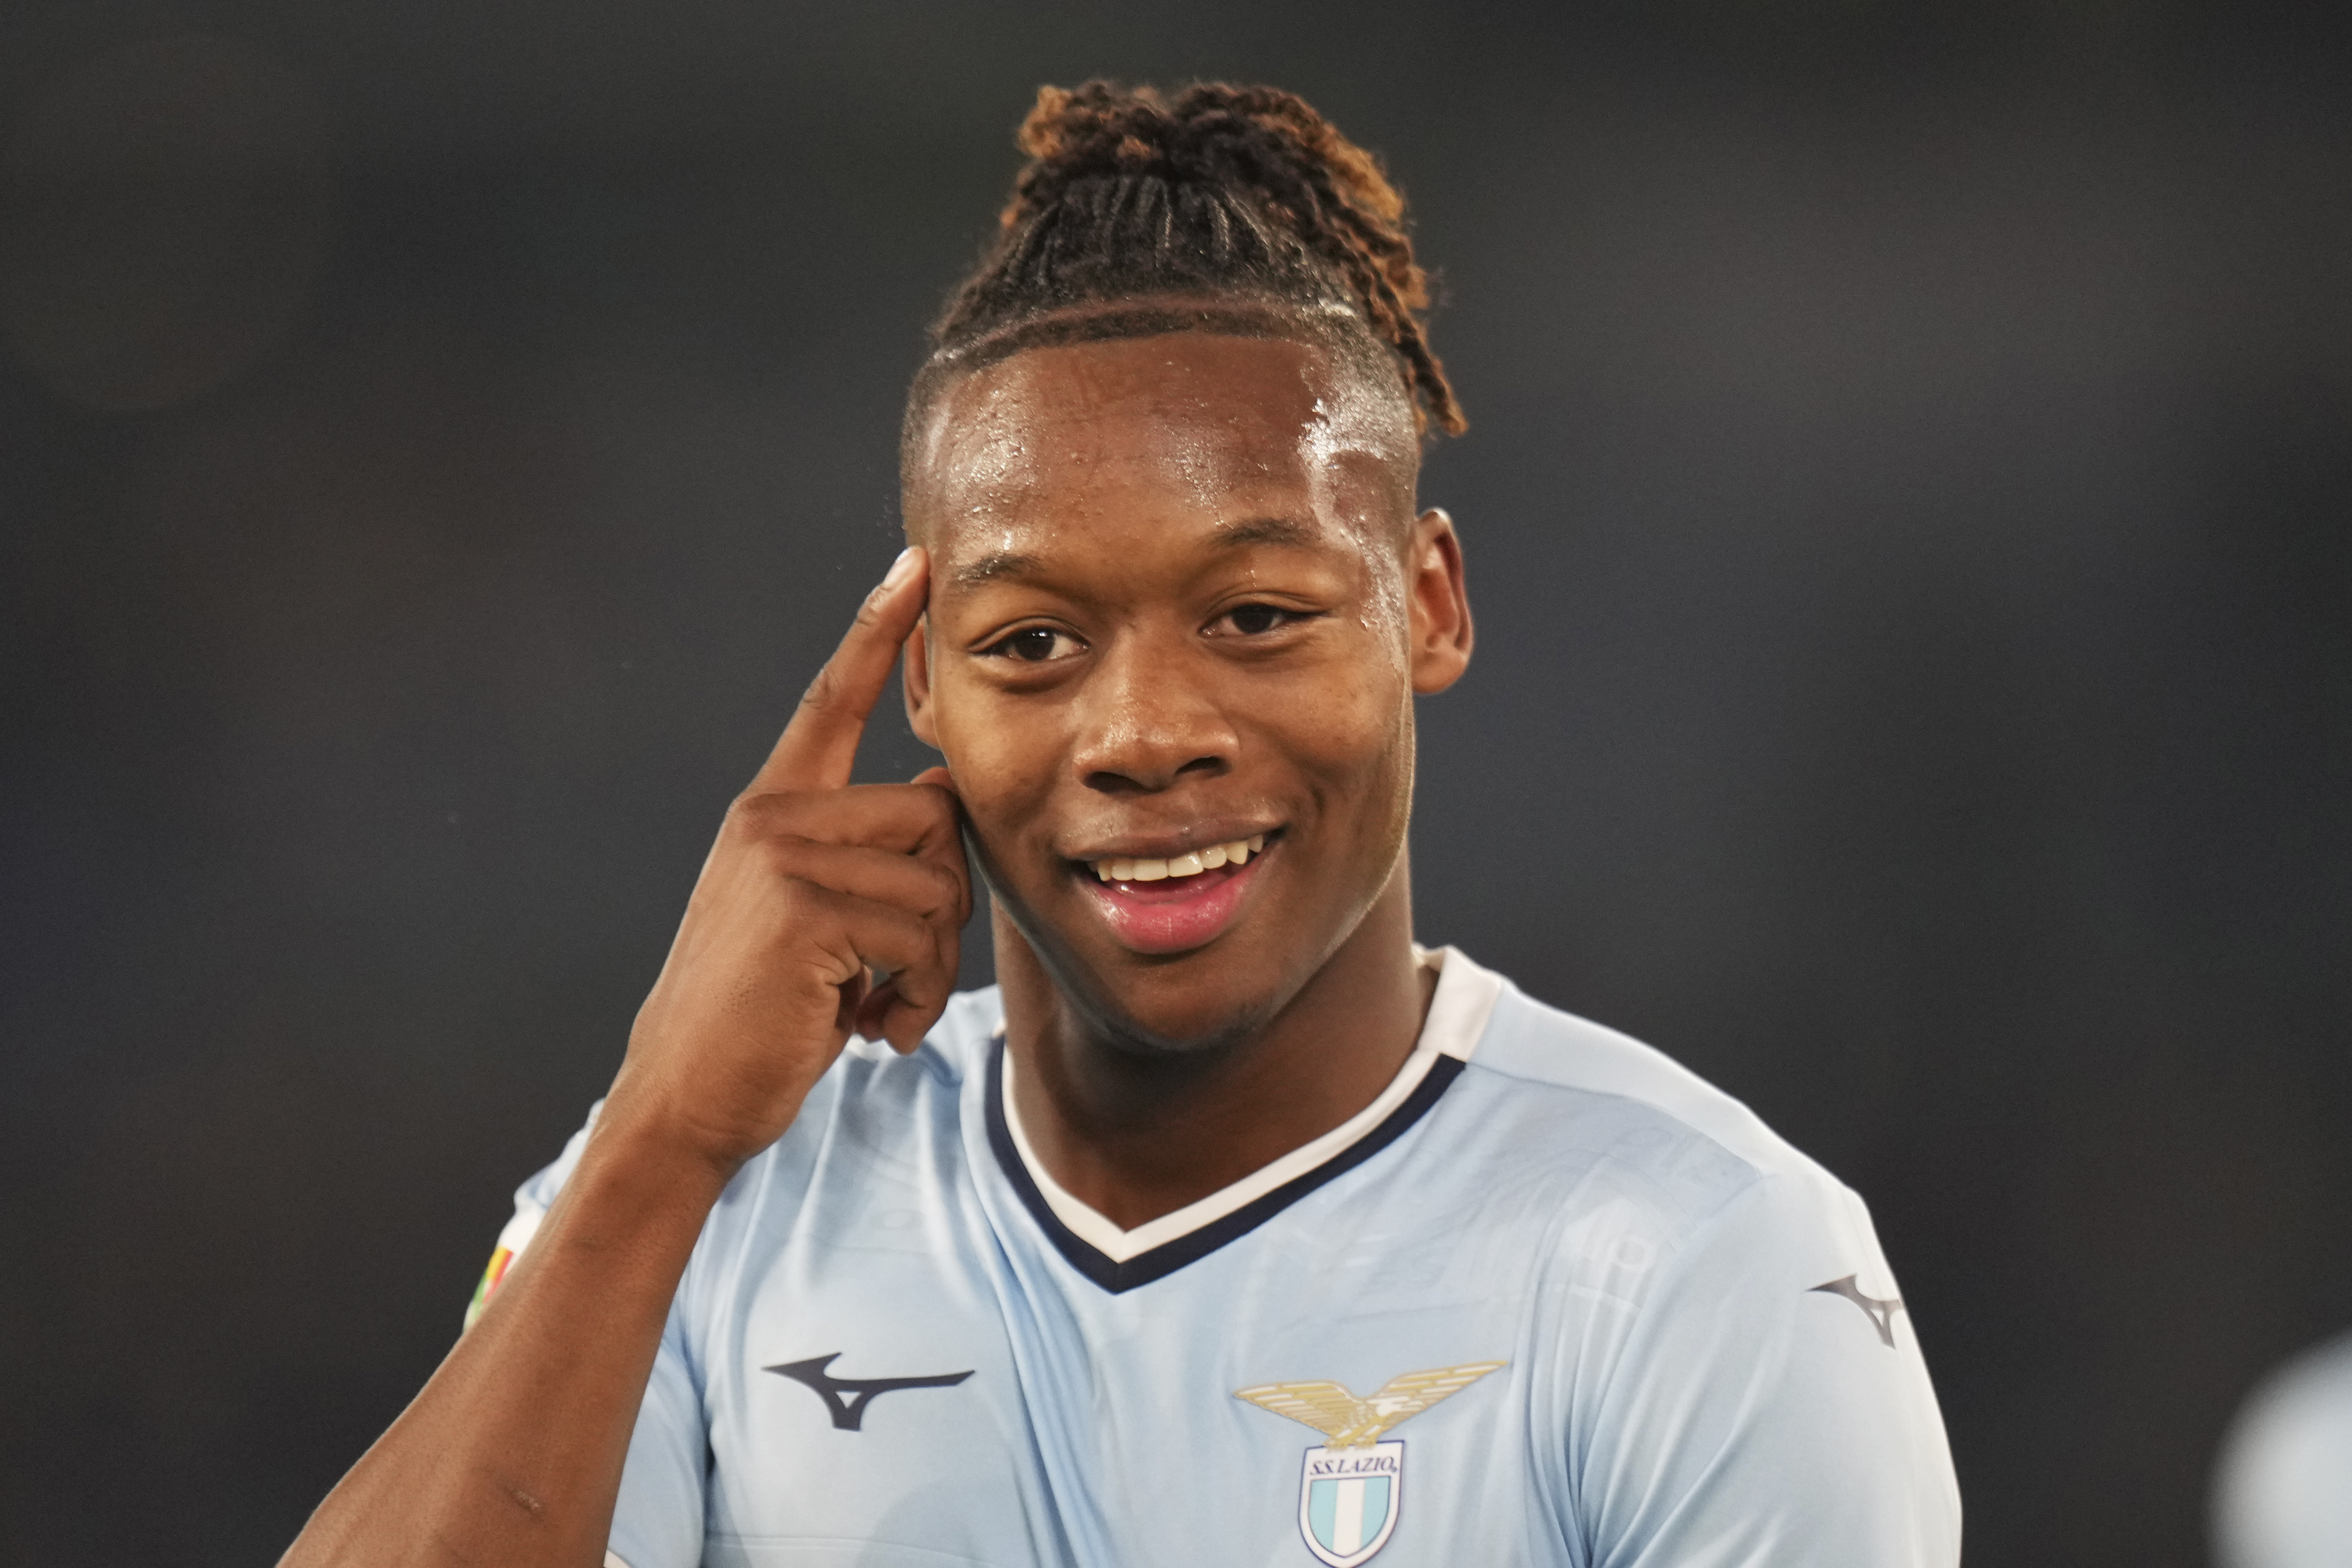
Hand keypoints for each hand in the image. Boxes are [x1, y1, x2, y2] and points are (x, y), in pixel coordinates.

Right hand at [604, 547, 966, 1172]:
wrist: (689, 1097)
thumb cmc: (764, 1016)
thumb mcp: (814, 920)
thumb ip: (866, 858)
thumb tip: (943, 806)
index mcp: (771, 811)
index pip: (830, 703)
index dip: (875, 632)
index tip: (915, 566)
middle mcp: (772, 818)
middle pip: (936, 815)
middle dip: (946, 906)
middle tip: (899, 974)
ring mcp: (784, 857)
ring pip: (940, 882)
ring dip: (934, 965)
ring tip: (880, 1007)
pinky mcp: (804, 906)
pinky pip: (923, 932)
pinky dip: (917, 995)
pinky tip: (867, 1027)